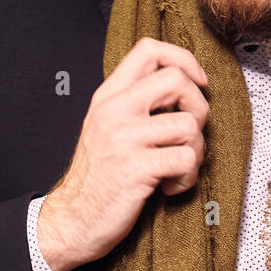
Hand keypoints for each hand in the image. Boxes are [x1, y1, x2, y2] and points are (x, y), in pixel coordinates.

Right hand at [36, 37, 208, 270]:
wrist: (71, 220)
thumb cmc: (98, 176)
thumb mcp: (106, 126)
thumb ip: (134, 102)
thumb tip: (183, 84)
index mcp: (109, 96)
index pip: (149, 50)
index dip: (183, 59)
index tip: (196, 82)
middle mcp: (115, 110)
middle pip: (177, 79)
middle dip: (199, 106)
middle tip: (190, 133)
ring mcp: (124, 138)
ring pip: (189, 125)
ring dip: (197, 151)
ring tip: (178, 167)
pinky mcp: (135, 169)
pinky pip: (186, 160)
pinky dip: (188, 178)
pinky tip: (171, 187)